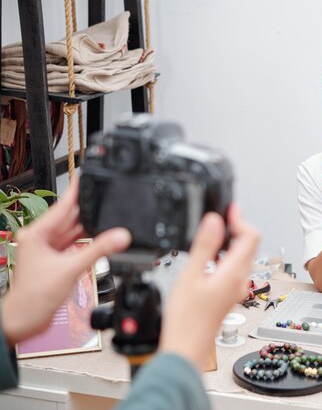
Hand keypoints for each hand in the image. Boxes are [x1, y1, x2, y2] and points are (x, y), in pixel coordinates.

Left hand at [1, 178, 131, 346]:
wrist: (25, 320)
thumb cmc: (34, 296)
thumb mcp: (71, 268)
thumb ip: (99, 250)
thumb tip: (120, 236)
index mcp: (37, 234)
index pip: (62, 207)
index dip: (75, 192)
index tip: (85, 178)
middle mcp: (40, 239)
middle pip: (69, 219)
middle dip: (87, 211)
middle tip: (105, 199)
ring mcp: (47, 250)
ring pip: (72, 233)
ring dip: (88, 229)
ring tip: (107, 218)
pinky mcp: (54, 261)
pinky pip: (74, 246)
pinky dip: (86, 243)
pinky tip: (98, 239)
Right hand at [159, 204, 258, 370]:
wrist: (186, 347)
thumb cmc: (186, 318)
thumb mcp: (190, 275)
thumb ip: (204, 246)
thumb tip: (215, 221)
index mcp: (234, 273)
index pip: (251, 236)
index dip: (241, 218)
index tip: (228, 208)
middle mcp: (240, 280)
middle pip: (250, 244)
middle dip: (237, 227)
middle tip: (220, 217)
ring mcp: (236, 288)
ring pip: (243, 256)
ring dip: (232, 241)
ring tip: (213, 232)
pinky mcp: (229, 294)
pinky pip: (235, 267)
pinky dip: (226, 255)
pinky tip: (209, 256)